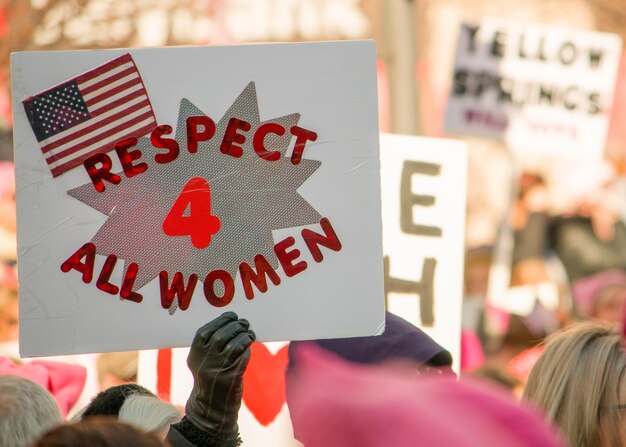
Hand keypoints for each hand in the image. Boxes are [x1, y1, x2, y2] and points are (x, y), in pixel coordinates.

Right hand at [185, 312, 255, 435]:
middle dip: (235, 326)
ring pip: (234, 346)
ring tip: (249, 334)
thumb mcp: (201, 361)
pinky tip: (248, 348)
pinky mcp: (231, 379)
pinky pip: (242, 359)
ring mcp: (217, 371)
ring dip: (244, 337)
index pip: (205, 331)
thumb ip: (210, 344)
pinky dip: (247, 351)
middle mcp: (204, 362)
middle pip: (221, 336)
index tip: (232, 315)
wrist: (210, 408)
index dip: (220, 320)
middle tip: (244, 323)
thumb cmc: (209, 378)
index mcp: (194, 355)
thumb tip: (230, 322)